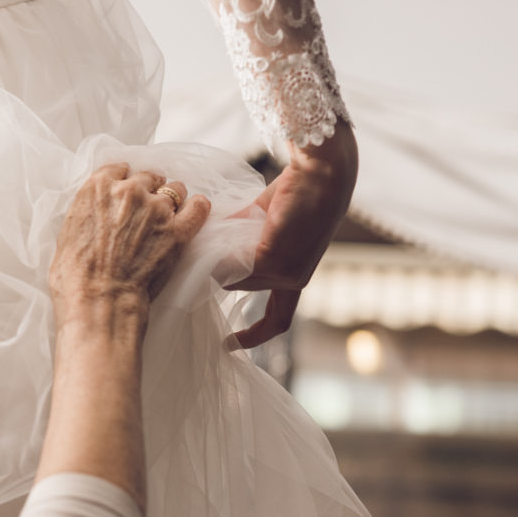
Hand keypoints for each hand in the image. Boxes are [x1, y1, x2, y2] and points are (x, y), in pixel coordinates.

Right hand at [50, 163, 210, 329]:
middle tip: (146, 210)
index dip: (125, 180)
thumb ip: (87, 212)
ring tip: (168, 217)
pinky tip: (195, 212)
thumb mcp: (68, 232)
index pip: (120, 168)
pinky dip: (198, 209)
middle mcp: (129, 190)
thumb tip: (96, 215)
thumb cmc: (77, 274)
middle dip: (149, 190)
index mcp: (99, 187)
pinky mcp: (178, 230)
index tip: (127, 191)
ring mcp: (157, 209)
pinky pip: (198, 207)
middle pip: (148, 176)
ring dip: (172, 200)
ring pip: (174, 189)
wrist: (99, 298)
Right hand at [227, 125, 358, 348]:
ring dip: (213, 255)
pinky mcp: (273, 258)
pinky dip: (216, 249)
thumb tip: (206, 251)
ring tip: (208, 229)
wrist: (322, 171)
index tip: (229, 345)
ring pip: (229, 276)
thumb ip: (241, 240)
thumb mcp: (267, 223)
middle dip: (215, 266)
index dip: (255, 335)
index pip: (278, 319)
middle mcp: (293, 281)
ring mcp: (285, 273)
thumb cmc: (298, 190)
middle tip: (195, 248)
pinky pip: (230, 264)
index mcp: (296, 276)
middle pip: (236, 286)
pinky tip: (212, 229)